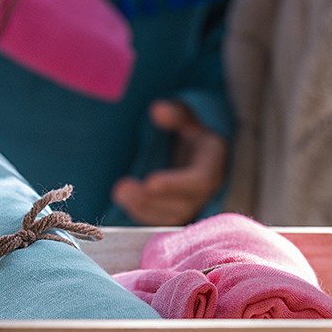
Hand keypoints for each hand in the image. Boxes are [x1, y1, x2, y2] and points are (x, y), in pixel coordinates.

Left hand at [112, 99, 228, 225]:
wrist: (198, 150)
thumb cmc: (192, 131)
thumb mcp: (188, 116)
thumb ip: (176, 113)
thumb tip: (158, 110)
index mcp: (212, 164)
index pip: (199, 181)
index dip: (175, 184)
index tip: (150, 181)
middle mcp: (205, 191)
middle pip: (182, 205)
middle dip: (150, 201)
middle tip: (121, 189)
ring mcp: (192, 204)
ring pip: (170, 218)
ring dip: (142, 209)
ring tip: (120, 194)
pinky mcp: (178, 212)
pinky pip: (162, 221)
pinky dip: (142, 214)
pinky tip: (125, 201)